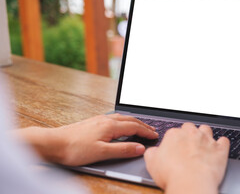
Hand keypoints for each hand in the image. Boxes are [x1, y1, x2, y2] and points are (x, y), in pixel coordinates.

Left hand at [14, 114, 157, 165]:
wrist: (53, 143)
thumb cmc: (74, 149)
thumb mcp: (102, 152)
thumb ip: (122, 149)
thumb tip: (140, 147)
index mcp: (110, 126)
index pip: (134, 127)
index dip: (146, 131)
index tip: (155, 135)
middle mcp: (105, 120)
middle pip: (130, 120)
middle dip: (143, 125)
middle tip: (152, 130)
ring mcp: (98, 120)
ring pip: (122, 118)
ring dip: (134, 121)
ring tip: (141, 126)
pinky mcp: (92, 122)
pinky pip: (114, 118)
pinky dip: (124, 121)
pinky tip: (120, 125)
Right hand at [144, 123, 229, 193]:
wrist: (191, 183)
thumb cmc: (172, 174)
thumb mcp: (151, 163)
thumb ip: (152, 153)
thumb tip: (153, 151)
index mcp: (174, 135)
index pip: (174, 132)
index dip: (174, 141)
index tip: (174, 149)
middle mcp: (191, 133)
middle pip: (190, 128)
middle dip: (189, 135)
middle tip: (187, 147)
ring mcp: (207, 140)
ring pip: (207, 129)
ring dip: (205, 135)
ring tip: (202, 145)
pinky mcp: (220, 149)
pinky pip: (224, 140)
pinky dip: (222, 143)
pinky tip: (219, 147)